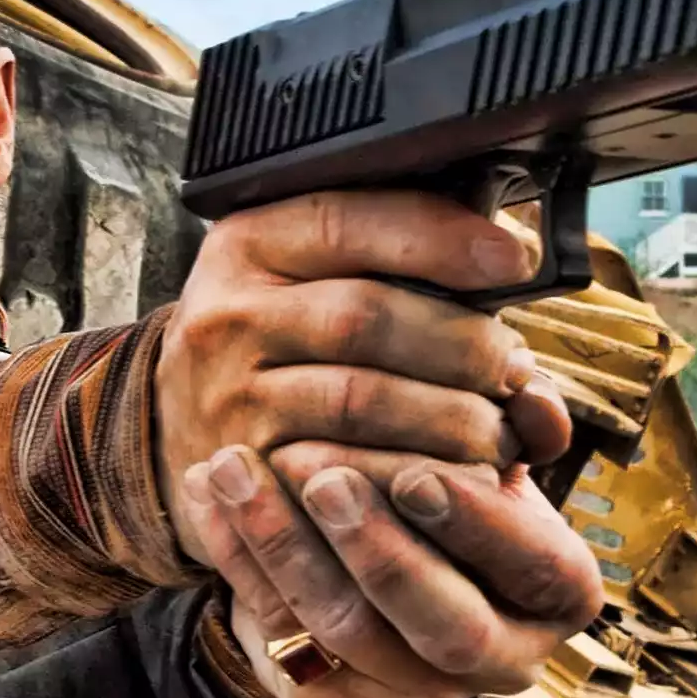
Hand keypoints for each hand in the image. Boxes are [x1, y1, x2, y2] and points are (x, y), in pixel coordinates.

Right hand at [155, 190, 571, 559]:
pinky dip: (418, 475)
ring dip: (452, 417)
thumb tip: (516, 264)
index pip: (347, 221)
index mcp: (249, 244)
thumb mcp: (312, 277)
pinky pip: (349, 474)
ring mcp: (231, 398)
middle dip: (460, 342)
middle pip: (364, 316)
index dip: (439, 237)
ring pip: (362, 401)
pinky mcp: (250, 473)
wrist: (180, 427)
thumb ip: (405, 264)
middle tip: (514, 369)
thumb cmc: (276, 342)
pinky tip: (458, 476)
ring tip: (498, 428)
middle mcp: (228, 315)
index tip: (512, 259)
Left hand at [182, 440, 602, 697]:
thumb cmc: (458, 473)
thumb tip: (523, 387)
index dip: (474, 524)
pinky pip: (279, 632)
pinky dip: (238, 554)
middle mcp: (501, 654)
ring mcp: (417, 683)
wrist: (390, 538)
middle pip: (446, 627)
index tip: (414, 473)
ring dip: (285, 545)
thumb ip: (519, 413)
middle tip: (322, 478)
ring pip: (348, 631)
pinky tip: (208, 488)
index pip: (530, 568)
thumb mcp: (498, 440)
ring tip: (237, 466)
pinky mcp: (337, 691)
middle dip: (381, 555)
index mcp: (558, 591)